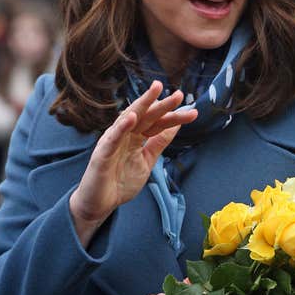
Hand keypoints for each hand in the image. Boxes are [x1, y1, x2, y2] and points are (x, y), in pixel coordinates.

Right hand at [69, 81, 196, 244]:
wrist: (100, 204)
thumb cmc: (120, 181)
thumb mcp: (147, 160)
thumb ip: (159, 143)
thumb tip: (175, 125)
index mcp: (136, 137)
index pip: (158, 123)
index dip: (174, 117)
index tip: (193, 112)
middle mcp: (125, 135)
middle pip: (146, 116)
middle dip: (162, 104)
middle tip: (178, 95)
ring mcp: (113, 142)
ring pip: (129, 119)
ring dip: (142, 104)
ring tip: (155, 91)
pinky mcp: (102, 154)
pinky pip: (112, 139)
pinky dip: (121, 128)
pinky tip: (132, 118)